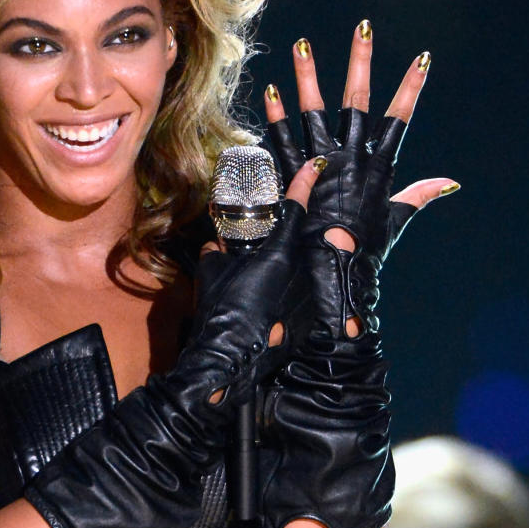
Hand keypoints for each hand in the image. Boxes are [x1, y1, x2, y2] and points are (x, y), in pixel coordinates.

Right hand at [192, 155, 323, 391]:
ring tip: (262, 290)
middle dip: (283, 246)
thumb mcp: (211, 273)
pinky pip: (298, 300)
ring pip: (299, 275)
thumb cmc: (218, 312)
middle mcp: (301, 272)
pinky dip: (285, 301)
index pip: (296, 209)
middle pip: (297, 245)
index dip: (305, 184)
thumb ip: (215, 252)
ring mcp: (307, 298)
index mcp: (280, 254)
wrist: (227, 361)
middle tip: (267, 253)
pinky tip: (268, 312)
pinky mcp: (306, 321)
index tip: (318, 166)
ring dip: (283, 277)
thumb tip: (214, 244)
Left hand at [264, 21, 458, 336]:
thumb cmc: (364, 252)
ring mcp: (318, 165)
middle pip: (356, 102)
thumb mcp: (394, 222)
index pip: (399, 120)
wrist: (330, 277)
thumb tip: (449, 183)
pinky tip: (268, 89)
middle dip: (361, 63)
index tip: (423, 58)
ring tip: (301, 44)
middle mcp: (348, 159)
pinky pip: (279, 142)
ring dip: (307, 77)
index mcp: (376, 167)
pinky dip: (273, 117)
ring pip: (312, 112)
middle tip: (363, 26)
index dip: (410, 89)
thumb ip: (418, 196)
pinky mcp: (291, 178)